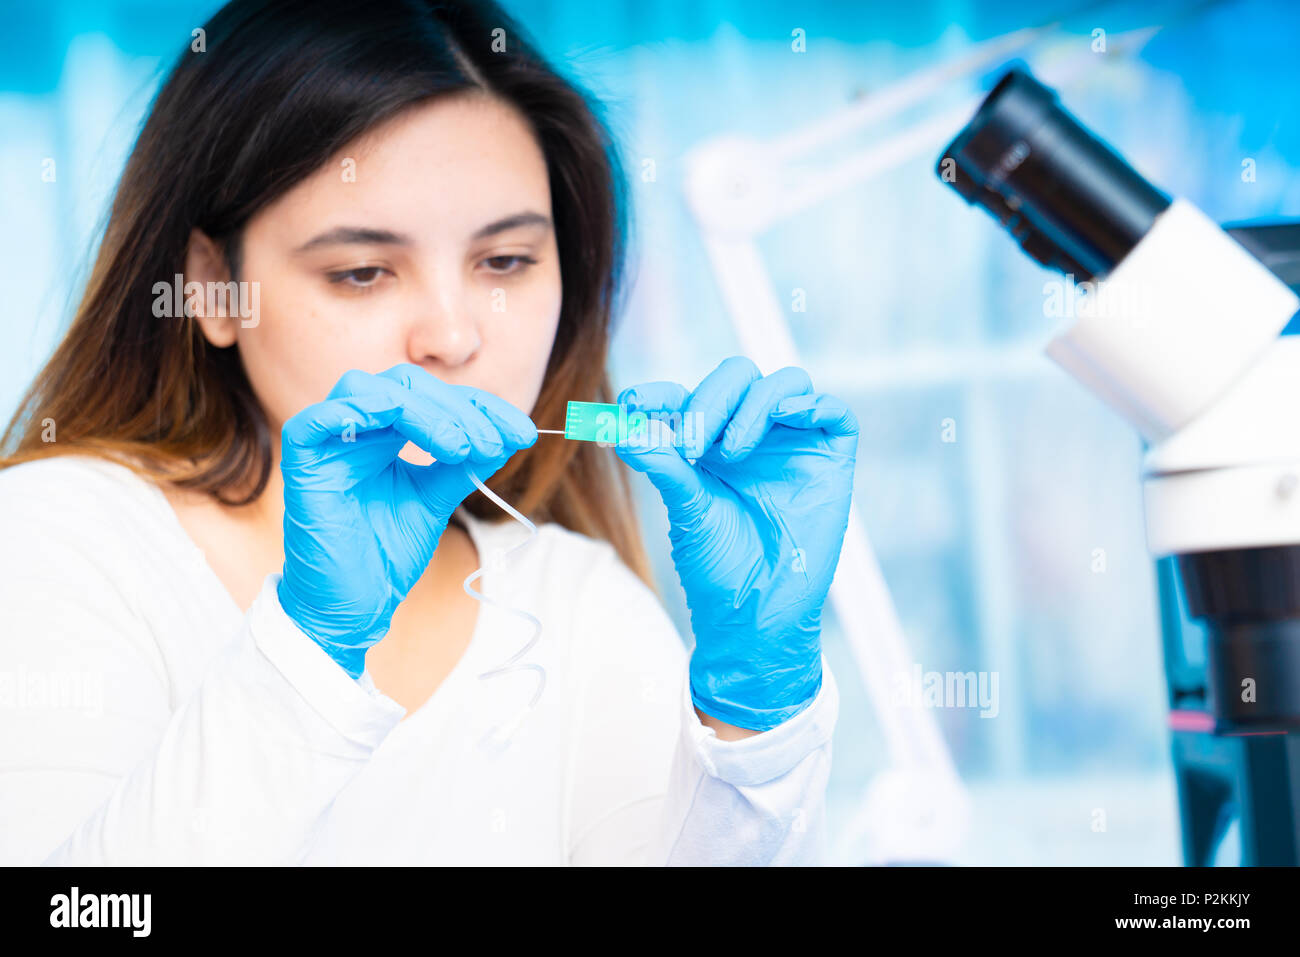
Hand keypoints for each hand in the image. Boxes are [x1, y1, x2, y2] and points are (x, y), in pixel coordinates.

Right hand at [277, 363, 536, 677]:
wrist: (353, 606)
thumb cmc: (385, 554)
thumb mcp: (436, 499)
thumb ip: (464, 464)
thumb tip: (509, 433)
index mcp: (383, 432)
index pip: (432, 396)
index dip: (479, 408)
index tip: (523, 433)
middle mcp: (353, 428)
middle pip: (404, 383)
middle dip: (457, 408)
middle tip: (492, 444)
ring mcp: (324, 441)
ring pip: (368, 390)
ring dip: (422, 410)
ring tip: (458, 448)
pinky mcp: (300, 461)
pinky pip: (317, 419)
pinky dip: (358, 413)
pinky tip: (402, 433)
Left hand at [614, 356, 857, 731]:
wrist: (757, 613)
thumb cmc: (718, 567)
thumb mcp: (685, 510)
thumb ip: (663, 465)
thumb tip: (623, 429)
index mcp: (709, 444)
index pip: (686, 398)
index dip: (658, 394)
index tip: (632, 407)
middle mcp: (752, 435)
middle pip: (738, 377)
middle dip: (712, 399)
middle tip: (693, 446)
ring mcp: (793, 444)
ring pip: (786, 383)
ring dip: (755, 403)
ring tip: (733, 450)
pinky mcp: (831, 461)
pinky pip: (833, 411)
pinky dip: (811, 405)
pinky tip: (787, 419)